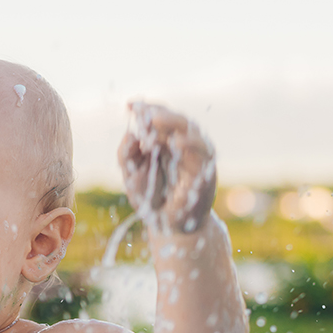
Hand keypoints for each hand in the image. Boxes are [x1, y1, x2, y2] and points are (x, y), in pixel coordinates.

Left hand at [117, 103, 215, 233]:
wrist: (169, 228)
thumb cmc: (152, 200)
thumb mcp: (131, 176)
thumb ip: (126, 154)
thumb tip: (130, 133)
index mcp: (165, 142)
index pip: (159, 118)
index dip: (147, 109)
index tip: (129, 104)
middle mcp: (183, 145)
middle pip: (176, 120)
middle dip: (159, 113)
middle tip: (143, 112)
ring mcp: (196, 156)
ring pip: (191, 130)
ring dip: (174, 123)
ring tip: (155, 120)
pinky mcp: (206, 171)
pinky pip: (203, 152)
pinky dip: (191, 144)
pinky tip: (176, 142)